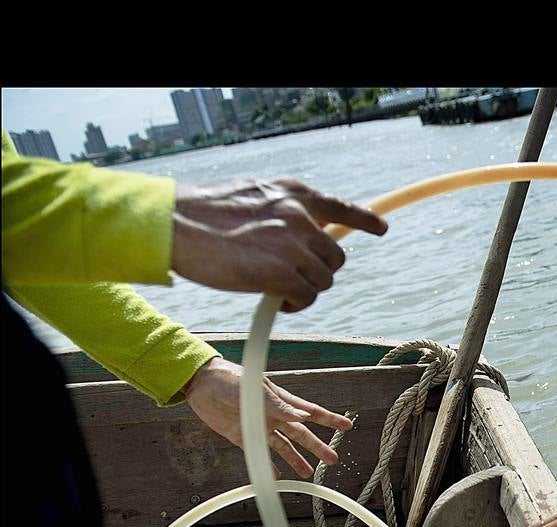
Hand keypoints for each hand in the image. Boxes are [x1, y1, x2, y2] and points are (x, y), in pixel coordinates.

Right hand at [171, 177, 387, 311]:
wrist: (176, 224)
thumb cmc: (205, 213)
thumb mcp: (253, 194)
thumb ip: (282, 208)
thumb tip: (303, 228)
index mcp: (293, 193)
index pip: (339, 207)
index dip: (363, 220)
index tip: (380, 228)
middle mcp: (299, 215)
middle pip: (334, 257)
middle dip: (318, 271)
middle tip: (291, 278)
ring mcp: (292, 244)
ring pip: (323, 280)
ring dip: (305, 290)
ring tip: (277, 288)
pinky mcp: (280, 273)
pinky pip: (305, 297)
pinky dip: (294, 303)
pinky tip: (275, 299)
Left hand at [183, 357, 351, 478]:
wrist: (200, 383)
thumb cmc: (228, 378)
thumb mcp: (255, 389)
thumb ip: (278, 405)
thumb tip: (302, 416)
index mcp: (279, 400)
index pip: (310, 412)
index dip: (329, 420)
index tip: (346, 426)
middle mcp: (273, 415)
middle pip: (301, 434)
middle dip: (317, 447)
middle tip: (332, 459)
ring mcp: (259, 427)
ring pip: (283, 447)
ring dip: (296, 460)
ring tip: (308, 473)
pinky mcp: (242, 436)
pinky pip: (260, 454)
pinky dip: (269, 466)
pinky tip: (278, 476)